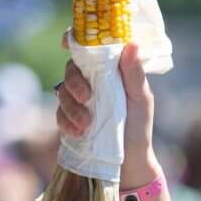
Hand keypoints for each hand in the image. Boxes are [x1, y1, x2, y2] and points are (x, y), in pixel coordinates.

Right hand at [54, 45, 157, 183]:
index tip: (65, 43)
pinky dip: (66, 122)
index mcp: (108, 69)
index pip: (88, 47)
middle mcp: (90, 80)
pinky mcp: (69, 119)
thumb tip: (132, 44)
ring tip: (86, 124)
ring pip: (62, 91)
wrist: (130, 161)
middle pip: (71, 68)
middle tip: (86, 97)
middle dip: (74, 81)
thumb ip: (134, 74)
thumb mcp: (141, 99)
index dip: (73, 39)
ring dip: (71, 106)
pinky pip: (59, 114)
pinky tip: (77, 132)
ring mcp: (78, 99)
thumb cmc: (139, 125)